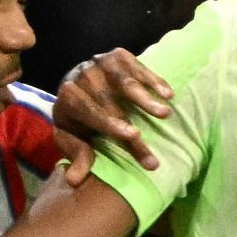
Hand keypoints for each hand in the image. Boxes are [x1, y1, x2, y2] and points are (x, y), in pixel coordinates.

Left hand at [53, 48, 173, 184]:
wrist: (76, 86)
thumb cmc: (78, 119)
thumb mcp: (73, 138)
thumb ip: (77, 155)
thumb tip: (73, 180)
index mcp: (67, 98)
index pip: (89, 110)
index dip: (111, 123)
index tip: (134, 136)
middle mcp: (82, 76)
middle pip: (110, 100)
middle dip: (134, 119)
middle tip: (155, 135)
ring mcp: (99, 63)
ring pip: (124, 80)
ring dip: (146, 97)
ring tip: (166, 113)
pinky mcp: (117, 55)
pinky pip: (137, 66)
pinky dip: (154, 81)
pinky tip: (169, 94)